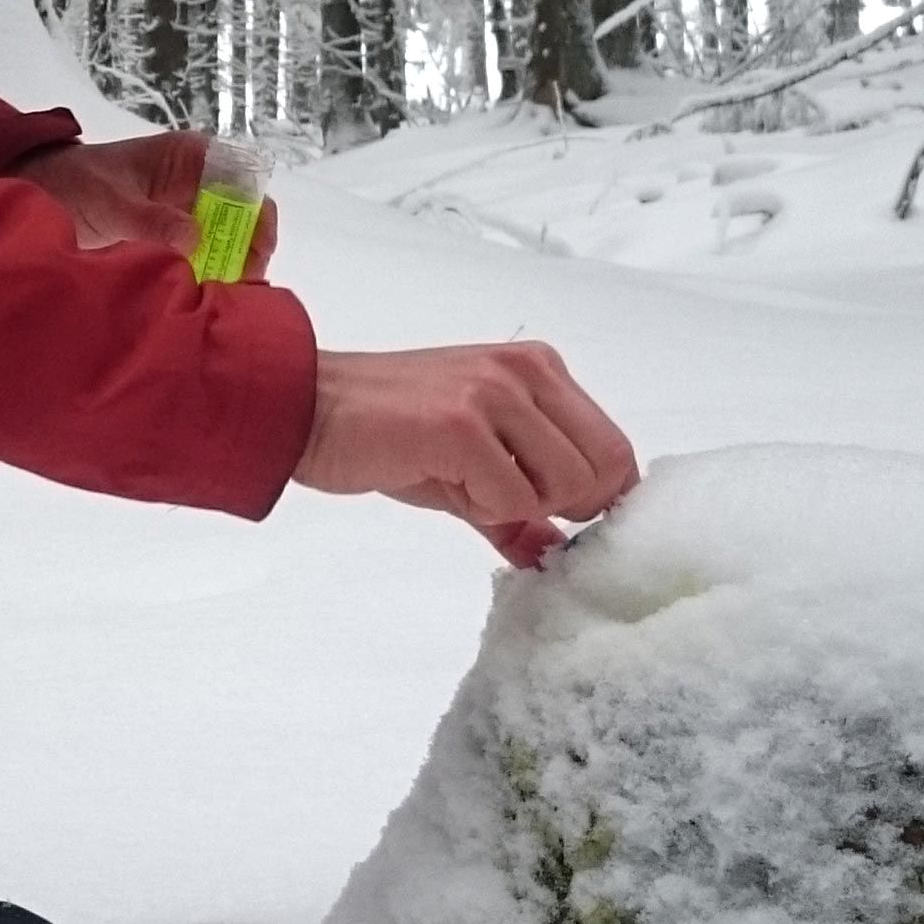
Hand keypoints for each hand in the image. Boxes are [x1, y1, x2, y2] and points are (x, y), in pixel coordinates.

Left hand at [13, 132, 279, 279]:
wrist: (40, 193)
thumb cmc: (75, 183)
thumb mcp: (110, 201)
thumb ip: (150, 219)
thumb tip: (194, 238)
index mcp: (191, 156)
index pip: (246, 180)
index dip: (257, 215)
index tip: (253, 252)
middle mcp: (198, 181)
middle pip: (243, 215)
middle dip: (246, 249)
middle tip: (239, 287)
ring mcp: (187, 209)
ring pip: (226, 238)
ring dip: (228, 265)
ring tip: (221, 298)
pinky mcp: (173, 236)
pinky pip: (203, 254)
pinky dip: (206, 273)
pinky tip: (202, 296)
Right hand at [295, 343, 639, 567]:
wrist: (306, 409)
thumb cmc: (382, 430)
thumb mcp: (468, 463)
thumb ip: (520, 505)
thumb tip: (556, 555)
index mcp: (538, 368)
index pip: (617, 450)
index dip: (592, 497)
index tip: (548, 513)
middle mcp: (525, 371)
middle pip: (604, 472)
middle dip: (556, 506)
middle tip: (494, 497)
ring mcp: (495, 393)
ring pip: (564, 487)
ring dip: (513, 505)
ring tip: (461, 481)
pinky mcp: (462, 424)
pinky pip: (512, 497)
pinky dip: (481, 507)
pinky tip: (440, 478)